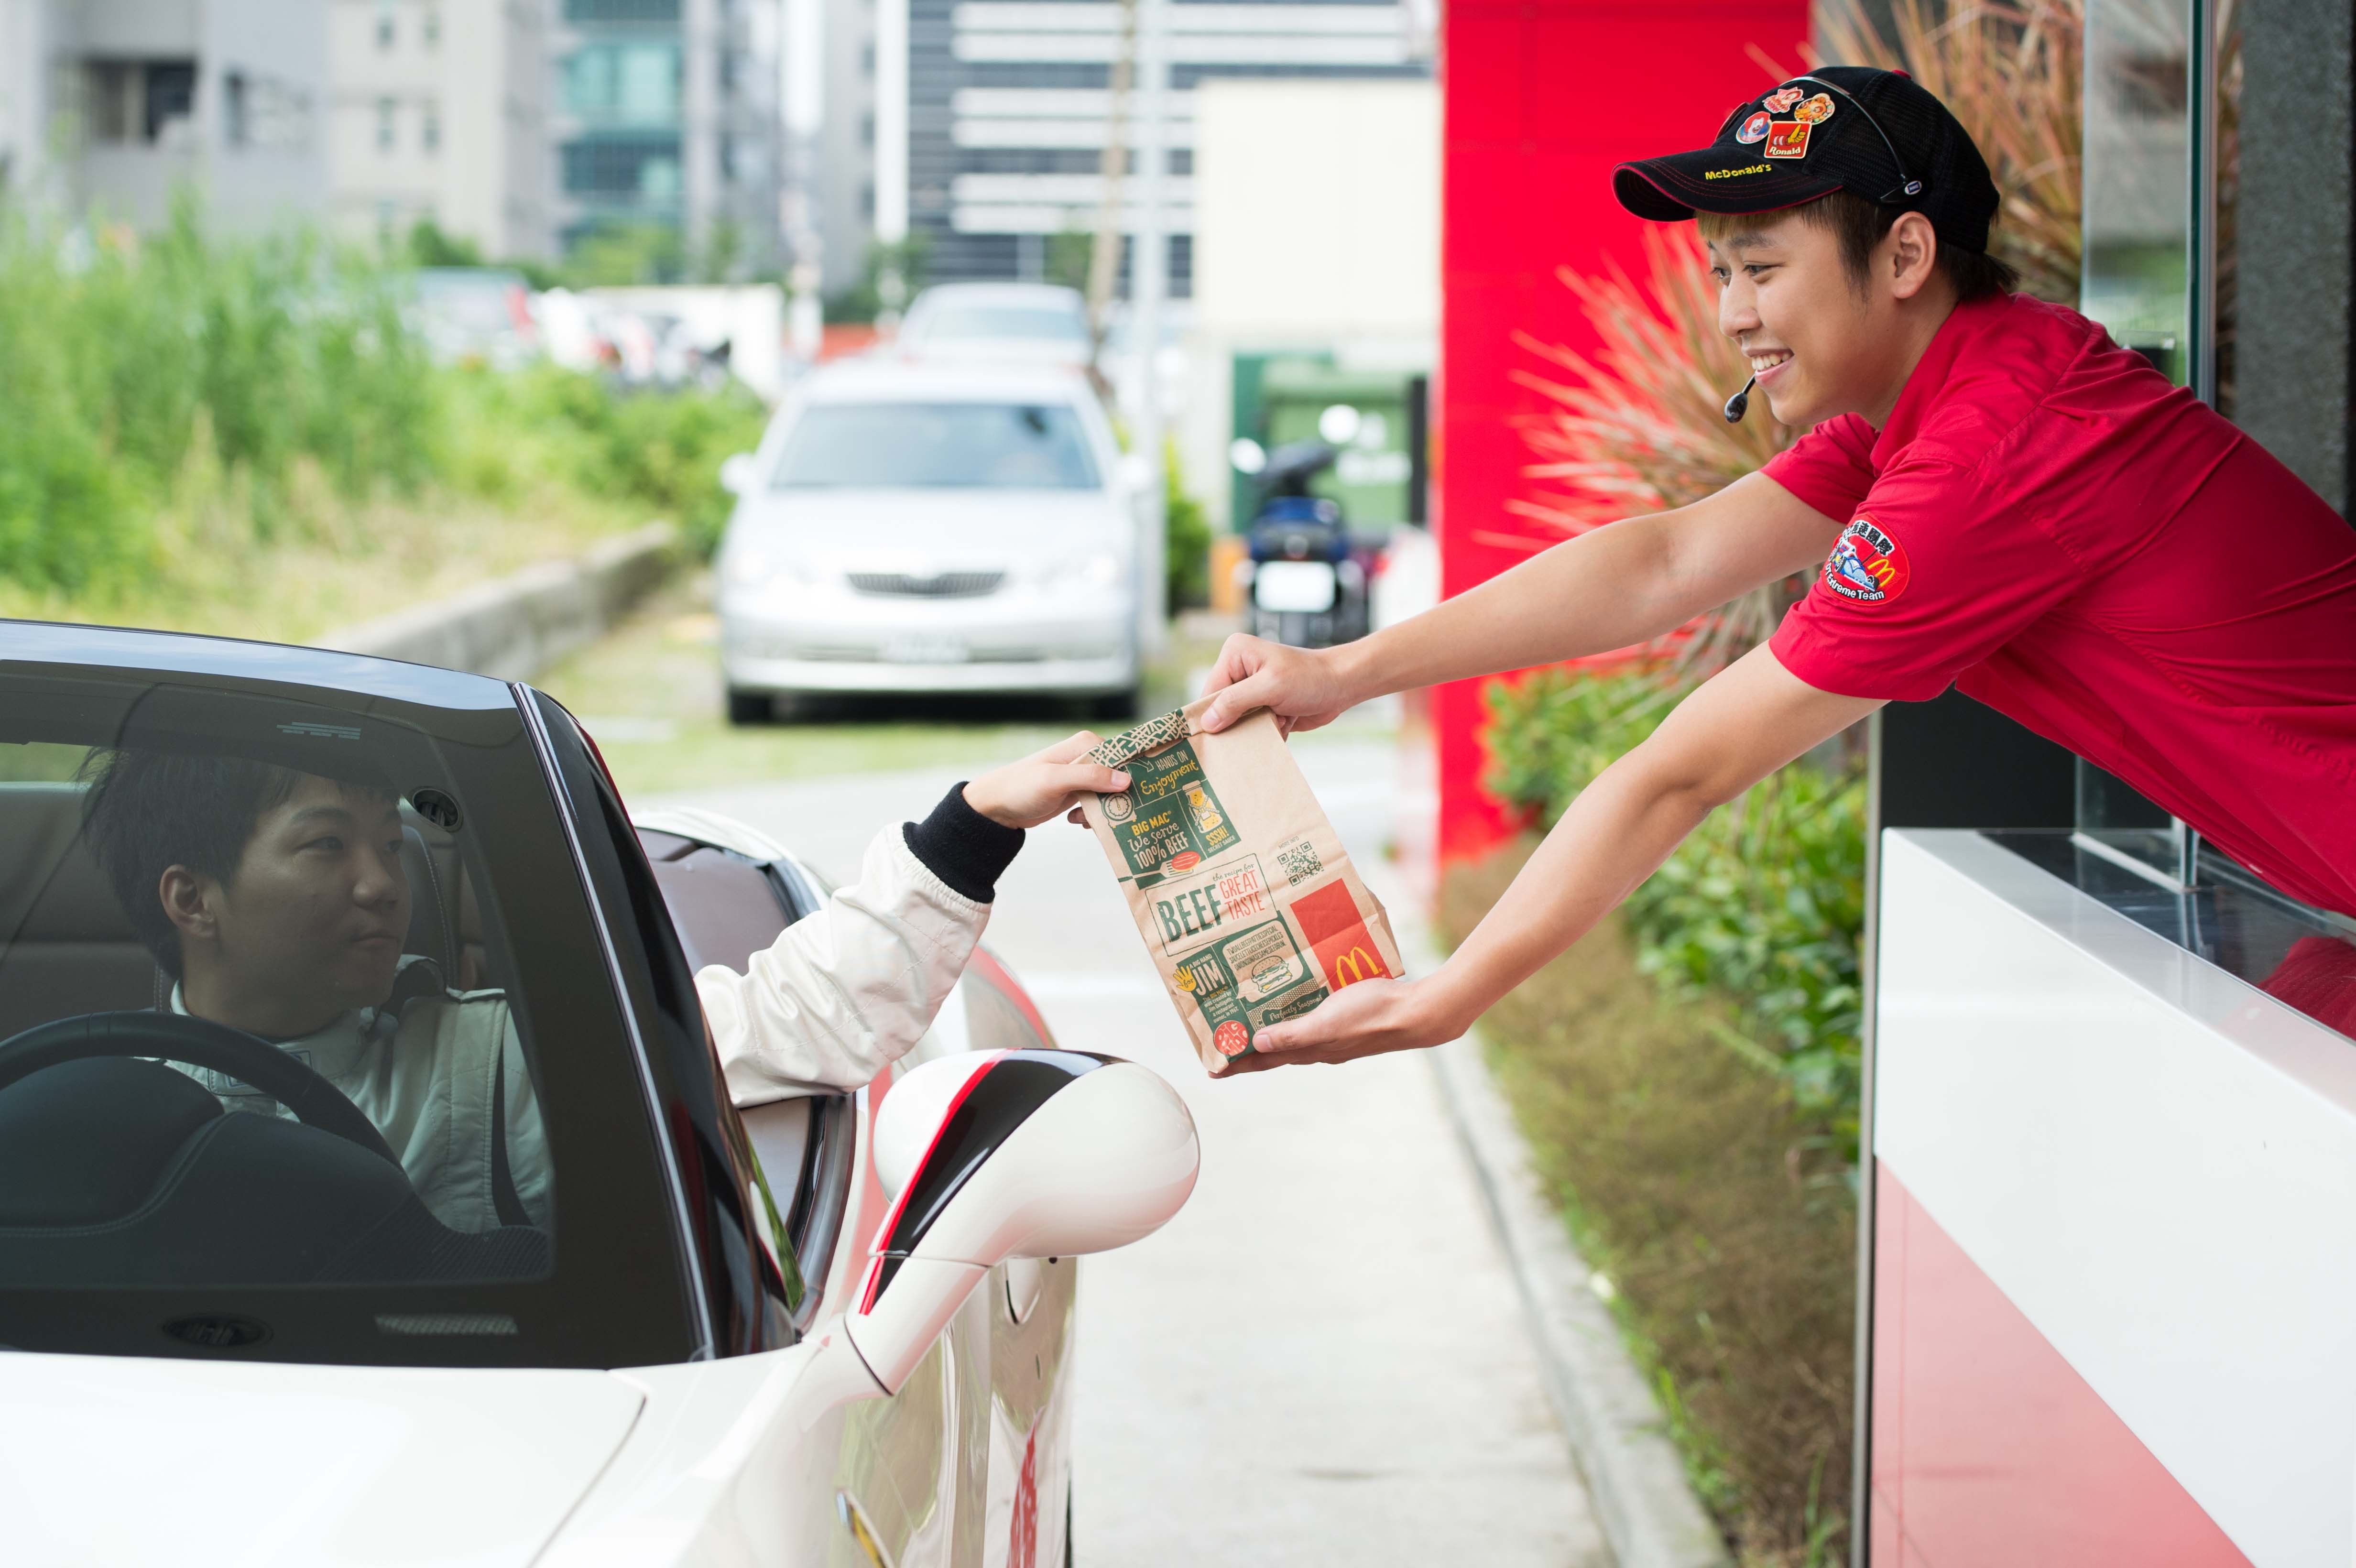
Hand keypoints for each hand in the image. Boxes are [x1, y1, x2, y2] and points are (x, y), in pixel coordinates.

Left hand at [963, 732, 1130, 829]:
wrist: (998, 806)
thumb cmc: (1020, 787)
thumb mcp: (1055, 780)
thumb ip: (1090, 777)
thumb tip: (1125, 779)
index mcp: (1086, 744)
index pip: (1124, 756)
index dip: (1133, 777)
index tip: (1139, 797)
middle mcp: (1088, 757)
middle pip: (1121, 779)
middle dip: (1117, 800)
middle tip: (1110, 816)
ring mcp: (1084, 776)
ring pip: (1112, 796)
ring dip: (1103, 812)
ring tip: (1083, 819)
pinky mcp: (1079, 793)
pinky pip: (1100, 806)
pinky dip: (1093, 817)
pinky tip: (1077, 821)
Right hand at [1197, 634, 1355, 735]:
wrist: (1343, 685)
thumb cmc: (1310, 678)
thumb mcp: (1270, 687)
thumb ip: (1235, 702)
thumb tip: (1207, 722)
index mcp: (1235, 654)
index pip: (1210, 691)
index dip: (1211, 715)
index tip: (1213, 739)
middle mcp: (1240, 669)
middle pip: (1221, 707)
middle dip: (1239, 722)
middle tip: (1257, 725)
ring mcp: (1252, 688)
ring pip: (1237, 720)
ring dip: (1256, 727)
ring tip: (1277, 718)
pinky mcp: (1263, 704)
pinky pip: (1253, 726)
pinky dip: (1267, 730)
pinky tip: (1285, 721)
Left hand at [1217, 975, 1449, 1074]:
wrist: (1416, 1014)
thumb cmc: (1371, 1015)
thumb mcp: (1327, 1023)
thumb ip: (1293, 1034)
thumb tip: (1257, 1044)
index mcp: (1311, 1050)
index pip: (1264, 1060)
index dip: (1237, 1063)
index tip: (1211, 1068)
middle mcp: (1318, 1047)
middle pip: (1274, 1050)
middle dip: (1248, 1048)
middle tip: (1223, 1041)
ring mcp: (1333, 1036)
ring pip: (1293, 1036)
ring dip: (1270, 1031)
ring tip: (1250, 1020)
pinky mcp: (1346, 1021)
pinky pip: (1312, 1020)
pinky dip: (1295, 1016)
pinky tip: (1295, 1002)